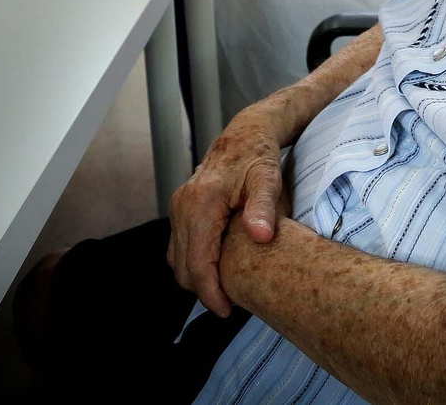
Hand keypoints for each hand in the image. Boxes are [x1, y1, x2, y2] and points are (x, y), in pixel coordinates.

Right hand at [167, 109, 286, 316]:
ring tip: (225, 290)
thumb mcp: (269, 179)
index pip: (198, 262)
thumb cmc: (259, 157)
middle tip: (231, 304)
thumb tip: (261, 236)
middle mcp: (183, 205)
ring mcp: (177, 206)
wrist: (245, 134)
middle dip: (203, 291)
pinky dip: (192, 263)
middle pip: (183, 266)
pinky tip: (215, 268)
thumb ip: (263, 208)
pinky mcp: (179, 208)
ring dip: (196, 279)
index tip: (227, 310)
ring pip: (176, 259)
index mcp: (202, 202)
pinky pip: (178, 246)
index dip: (210, 292)